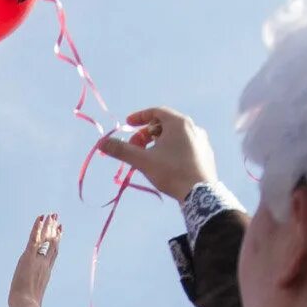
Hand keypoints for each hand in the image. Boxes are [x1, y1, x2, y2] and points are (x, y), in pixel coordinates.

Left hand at [8, 214, 63, 306]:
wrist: (26, 305)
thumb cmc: (28, 306)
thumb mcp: (33, 297)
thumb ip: (34, 294)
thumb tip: (32, 303)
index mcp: (46, 272)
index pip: (53, 253)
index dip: (57, 242)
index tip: (60, 231)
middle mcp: (45, 264)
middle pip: (52, 243)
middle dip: (55, 230)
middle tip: (57, 218)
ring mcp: (38, 260)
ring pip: (45, 239)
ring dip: (48, 225)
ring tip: (52, 214)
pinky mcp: (29, 257)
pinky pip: (34, 238)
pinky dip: (37, 227)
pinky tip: (40, 218)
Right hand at [95, 107, 219, 202]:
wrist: (201, 194)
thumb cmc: (171, 172)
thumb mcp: (143, 160)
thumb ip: (122, 150)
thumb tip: (101, 143)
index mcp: (179, 123)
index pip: (156, 111)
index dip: (139, 117)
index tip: (127, 124)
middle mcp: (193, 127)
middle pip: (165, 124)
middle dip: (147, 133)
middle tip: (136, 146)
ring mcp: (202, 141)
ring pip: (176, 135)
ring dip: (159, 142)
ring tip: (149, 156)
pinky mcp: (206, 154)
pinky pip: (186, 145)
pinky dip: (172, 149)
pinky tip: (166, 164)